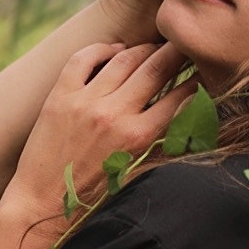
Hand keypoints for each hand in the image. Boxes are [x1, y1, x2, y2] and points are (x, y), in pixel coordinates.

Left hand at [0, 39, 196, 236]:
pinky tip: (116, 49)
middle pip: (156, 67)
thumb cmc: (94, 196)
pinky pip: (83, 58)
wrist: (43, 204)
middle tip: (187, 43)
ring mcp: (84, 103)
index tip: (205, 68)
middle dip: (177, 51)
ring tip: (156, 45)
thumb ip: (160, 142)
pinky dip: (103, 48)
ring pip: (124, 58)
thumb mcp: (136, 171)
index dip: (197, 78)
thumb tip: (188, 113)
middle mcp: (113, 115)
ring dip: (144, 48)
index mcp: (138, 138)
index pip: (179, 96)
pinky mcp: (59, 97)